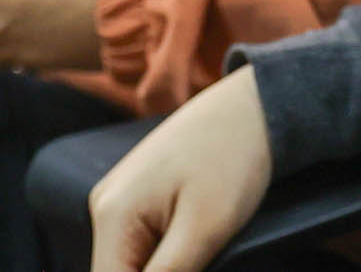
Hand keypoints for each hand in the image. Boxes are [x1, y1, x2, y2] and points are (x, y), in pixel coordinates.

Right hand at [89, 70, 276, 271]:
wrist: (255, 105)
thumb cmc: (234, 158)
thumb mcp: (204, 229)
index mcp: (111, 216)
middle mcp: (105, 207)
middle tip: (206, 260)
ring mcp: (121, 200)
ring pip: (131, 266)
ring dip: (166, 271)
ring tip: (207, 252)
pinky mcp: (141, 198)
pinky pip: (143, 248)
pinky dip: (168, 262)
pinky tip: (199, 252)